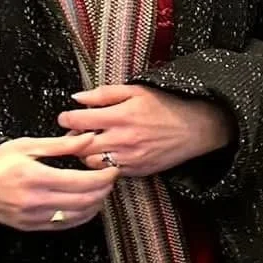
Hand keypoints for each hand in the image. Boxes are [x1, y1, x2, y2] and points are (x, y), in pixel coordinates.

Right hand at [0, 133, 119, 232]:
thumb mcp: (27, 145)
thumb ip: (61, 145)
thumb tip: (89, 139)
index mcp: (37, 177)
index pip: (83, 181)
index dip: (104, 177)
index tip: (113, 169)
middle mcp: (37, 201)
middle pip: (85, 200)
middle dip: (104, 190)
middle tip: (111, 179)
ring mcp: (34, 217)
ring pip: (78, 216)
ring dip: (96, 205)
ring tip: (102, 191)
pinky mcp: (30, 227)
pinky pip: (64, 225)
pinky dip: (81, 217)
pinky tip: (87, 206)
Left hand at [57, 84, 231, 177]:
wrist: (196, 128)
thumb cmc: (166, 106)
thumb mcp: (137, 91)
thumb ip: (104, 94)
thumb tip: (77, 98)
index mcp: (120, 116)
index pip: (78, 121)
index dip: (66, 118)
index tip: (66, 117)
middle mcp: (123, 139)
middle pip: (80, 146)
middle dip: (72, 139)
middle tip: (75, 133)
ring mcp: (129, 158)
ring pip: (92, 162)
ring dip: (86, 154)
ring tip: (91, 145)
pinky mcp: (137, 170)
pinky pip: (110, 172)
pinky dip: (104, 164)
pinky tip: (108, 154)